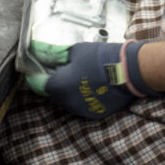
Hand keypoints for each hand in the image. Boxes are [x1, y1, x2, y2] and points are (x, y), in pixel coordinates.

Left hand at [25, 41, 157, 119]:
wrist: (129, 71)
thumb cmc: (99, 58)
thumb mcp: (74, 51)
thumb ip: (53, 54)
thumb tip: (35, 50)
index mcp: (57, 86)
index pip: (36, 83)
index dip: (34, 74)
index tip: (36, 66)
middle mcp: (65, 103)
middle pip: (51, 93)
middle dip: (53, 81)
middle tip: (61, 68)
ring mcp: (80, 111)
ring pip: (66, 100)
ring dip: (67, 89)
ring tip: (78, 75)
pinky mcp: (93, 114)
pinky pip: (80, 105)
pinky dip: (81, 96)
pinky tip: (90, 85)